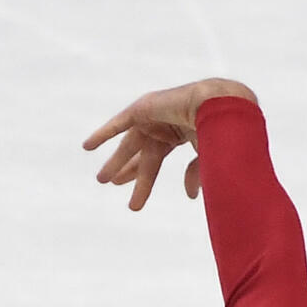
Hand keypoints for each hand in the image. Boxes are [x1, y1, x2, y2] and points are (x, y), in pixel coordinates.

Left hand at [83, 77, 256, 209]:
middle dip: (126, 169)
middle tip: (111, 183)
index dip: (143, 181)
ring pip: (128, 144)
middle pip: (139, 153)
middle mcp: (163, 125)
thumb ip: (195, 174)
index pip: (155, 161)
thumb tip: (190, 197)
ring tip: (101, 180)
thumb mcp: (206, 158)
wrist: (217, 105)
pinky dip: (103, 135)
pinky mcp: (142, 108)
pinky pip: (118, 124)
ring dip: (116, 161)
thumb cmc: (219, 130)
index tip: (135, 202)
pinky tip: (87, 148)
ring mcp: (152, 116)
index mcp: (178, 135)